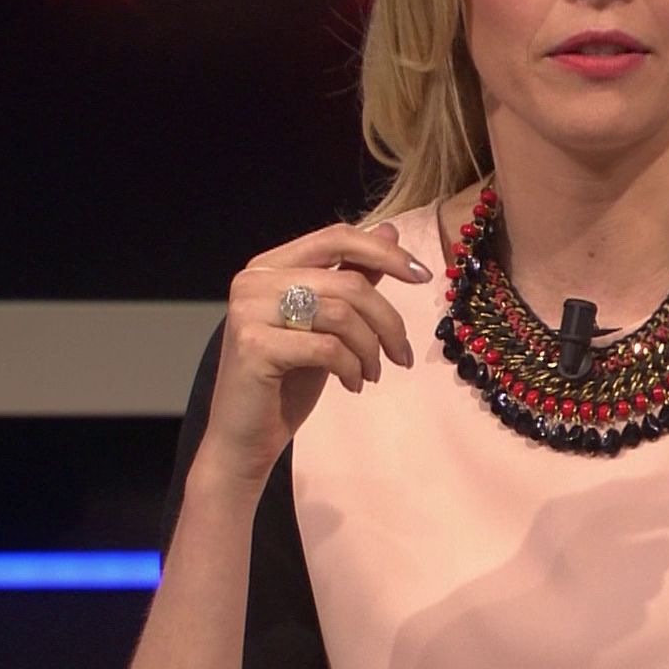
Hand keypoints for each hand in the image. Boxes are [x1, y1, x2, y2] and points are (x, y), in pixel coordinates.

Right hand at [194, 221, 432, 487]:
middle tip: (404, 356)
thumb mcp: (329, 323)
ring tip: (374, 373)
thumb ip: (353, 277)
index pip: (337, 237)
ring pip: (342, 314)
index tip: (423, 276)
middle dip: (388, 320)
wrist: (244, 438)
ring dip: (372, 349)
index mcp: (269, 265)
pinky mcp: (253, 346)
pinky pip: (327, 347)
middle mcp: (254, 280)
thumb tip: (390, 231)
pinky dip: (353, 367)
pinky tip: (354, 384)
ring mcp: (249, 311)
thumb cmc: (288, 378)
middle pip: (348, 282)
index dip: (385, 252)